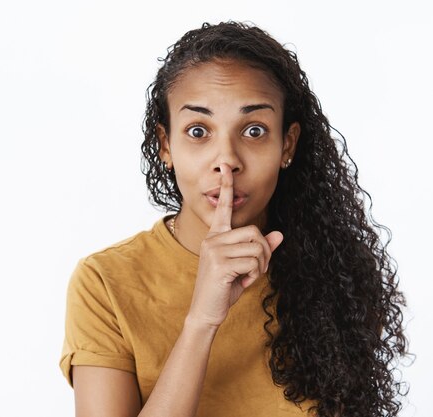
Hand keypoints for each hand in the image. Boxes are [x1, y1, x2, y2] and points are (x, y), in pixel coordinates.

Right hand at [185, 163, 283, 328]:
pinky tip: (242, 282)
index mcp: (216, 236)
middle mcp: (213, 239)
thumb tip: (279, 234)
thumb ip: (260, 249)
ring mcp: (214, 250)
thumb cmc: (223, 289)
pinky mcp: (219, 263)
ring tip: (248, 276)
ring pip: (257, 247)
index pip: (223, 208)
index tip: (225, 169)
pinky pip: (253, 261)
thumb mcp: (245, 267)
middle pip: (254, 231)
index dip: (226, 188)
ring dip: (261, 265)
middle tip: (257, 269)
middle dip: (264, 252)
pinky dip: (255, 274)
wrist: (206, 311)